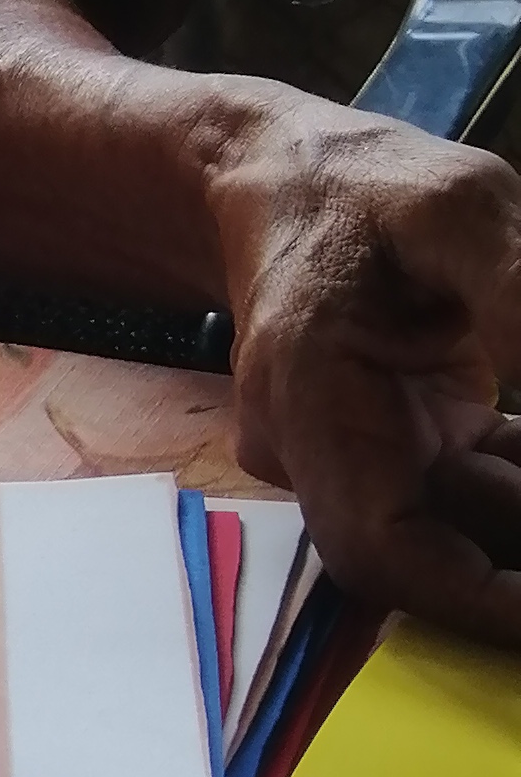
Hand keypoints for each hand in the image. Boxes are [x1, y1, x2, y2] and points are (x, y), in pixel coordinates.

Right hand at [211, 110, 520, 639]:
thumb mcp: (453, 209)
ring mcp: (366, 454)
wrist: (279, 178)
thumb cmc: (357, 185)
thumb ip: (519, 292)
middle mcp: (326, 452)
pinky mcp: (407, 441)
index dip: (472, 599)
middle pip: (431, 550)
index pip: (379, 545)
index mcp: (311, 401)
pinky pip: (480, 489)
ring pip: (466, 525)